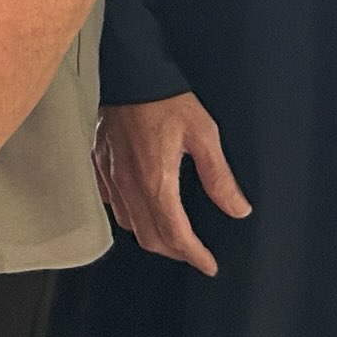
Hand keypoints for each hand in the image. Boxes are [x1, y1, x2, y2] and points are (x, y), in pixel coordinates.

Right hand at [94, 93, 249, 274]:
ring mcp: (110, 176)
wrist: (126, 71)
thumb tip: (238, 209)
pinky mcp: (99, 164)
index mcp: (156, 181)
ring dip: (152, 237)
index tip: (209, 265)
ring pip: (128, 224)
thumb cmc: (164, 99)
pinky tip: (141, 208)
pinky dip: (130, 216)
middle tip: (195, 254)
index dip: (195, 255)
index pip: (175, 235)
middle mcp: (129, 185)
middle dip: (176, 252)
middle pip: (150, 238)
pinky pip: (111, 204)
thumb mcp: (203, 133)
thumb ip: (219, 176)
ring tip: (171, 235)